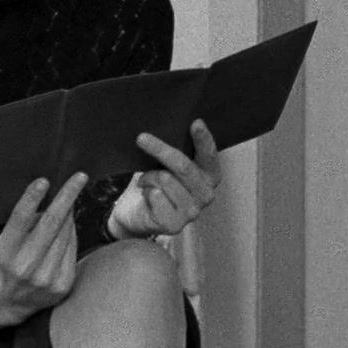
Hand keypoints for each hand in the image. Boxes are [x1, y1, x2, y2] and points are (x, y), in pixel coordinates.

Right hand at [0, 171, 84, 327]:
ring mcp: (46, 278)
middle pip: (51, 224)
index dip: (31, 198)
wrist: (10, 300)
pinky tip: (66, 230)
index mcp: (6, 252)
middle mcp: (26, 266)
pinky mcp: (62, 285)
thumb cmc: (10, 259)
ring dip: (69, 215)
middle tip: (80, 177)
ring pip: (66, 234)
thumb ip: (27, 222)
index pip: (19, 220)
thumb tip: (58, 200)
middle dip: (67, 197)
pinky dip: (71, 235)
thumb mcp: (8, 240)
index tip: (43, 181)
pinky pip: (73, 249)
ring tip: (67, 205)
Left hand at [107, 120, 221, 239]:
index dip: (203, 138)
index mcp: (211, 175)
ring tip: (146, 181)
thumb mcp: (167, 162)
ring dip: (149, 176)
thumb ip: (176, 150)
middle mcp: (207, 194)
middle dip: (160, 149)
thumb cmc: (155, 182)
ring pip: (165, 179)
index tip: (195, 122)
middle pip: (183, 166)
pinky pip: (156, 196)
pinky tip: (147, 196)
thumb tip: (169, 127)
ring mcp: (193, 211)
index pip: (209, 154)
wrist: (136, 213)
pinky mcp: (175, 225)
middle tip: (141, 138)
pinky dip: (146, 191)